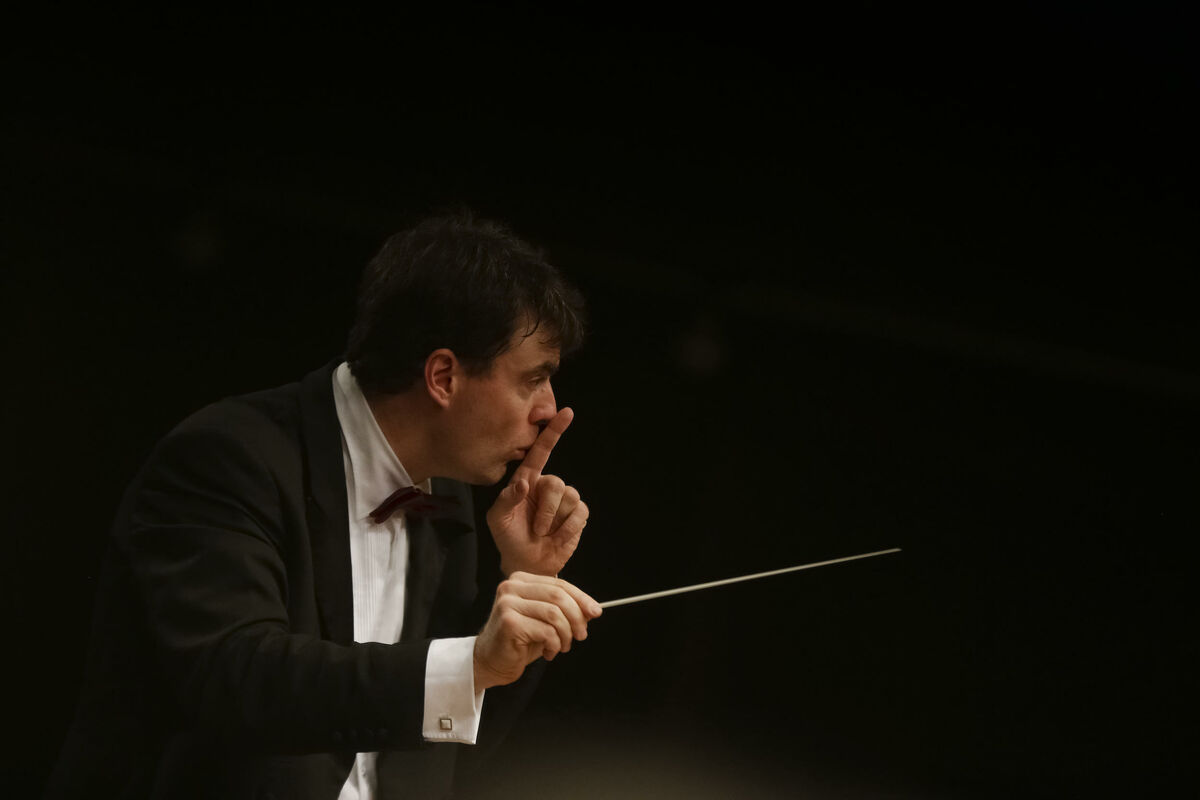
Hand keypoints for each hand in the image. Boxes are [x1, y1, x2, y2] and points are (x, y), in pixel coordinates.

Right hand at [473, 572, 601, 689]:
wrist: (491, 662)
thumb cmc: (520, 641)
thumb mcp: (547, 622)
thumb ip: (567, 612)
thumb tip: (593, 610)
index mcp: (520, 580)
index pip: (559, 584)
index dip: (581, 598)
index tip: (596, 611)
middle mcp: (511, 587)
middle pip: (558, 596)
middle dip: (577, 618)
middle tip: (581, 635)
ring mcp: (508, 603)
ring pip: (554, 614)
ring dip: (566, 635)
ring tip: (563, 646)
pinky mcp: (509, 622)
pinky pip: (546, 631)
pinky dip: (554, 644)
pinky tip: (549, 652)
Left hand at [487, 407, 589, 575]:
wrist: (526, 562)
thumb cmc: (508, 536)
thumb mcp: (497, 519)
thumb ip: (507, 500)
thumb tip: (524, 484)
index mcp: (527, 480)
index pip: (541, 451)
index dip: (553, 431)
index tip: (566, 412)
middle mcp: (547, 486)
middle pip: (556, 483)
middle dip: (546, 510)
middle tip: (536, 528)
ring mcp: (564, 500)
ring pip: (570, 498)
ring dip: (554, 522)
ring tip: (544, 533)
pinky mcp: (577, 515)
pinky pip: (580, 513)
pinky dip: (567, 529)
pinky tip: (557, 537)